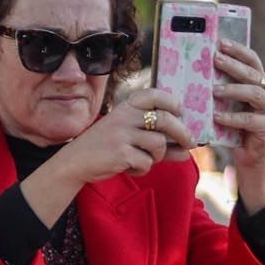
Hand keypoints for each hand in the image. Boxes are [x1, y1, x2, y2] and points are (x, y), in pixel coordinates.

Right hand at [52, 88, 192, 182]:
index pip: (153, 95)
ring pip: (159, 143)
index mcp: (125, 107)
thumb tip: (186, 151)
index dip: (171, 102)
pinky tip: (130, 168)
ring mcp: (122, 134)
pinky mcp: (121, 153)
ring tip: (144, 159)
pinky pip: (147, 162)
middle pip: (165, 119)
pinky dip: (142, 169)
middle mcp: (124, 116)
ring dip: (157, 156)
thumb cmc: (104, 148)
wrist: (75, 162)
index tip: (181, 112)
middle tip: (190, 144)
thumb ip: (156, 142)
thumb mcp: (127, 138)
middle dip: (183, 133)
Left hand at [211, 39, 264, 210]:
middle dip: (234, 65)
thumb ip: (220, 90)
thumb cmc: (234, 129)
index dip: (239, 50)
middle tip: (215, 59)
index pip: (253, 61)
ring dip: (233, 89)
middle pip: (254, 74)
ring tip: (214, 89)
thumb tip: (193, 72)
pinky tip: (217, 116)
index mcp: (261, 84)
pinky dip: (232, 117)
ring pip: (255, 94)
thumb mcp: (227, 106)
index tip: (221, 42)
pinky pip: (249, 120)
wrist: (251, 159)